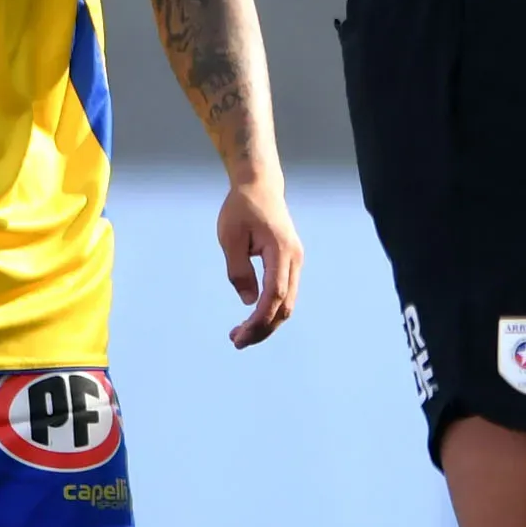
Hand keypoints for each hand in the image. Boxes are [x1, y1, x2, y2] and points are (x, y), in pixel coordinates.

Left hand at [219, 172, 303, 348]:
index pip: (274, 295)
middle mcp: (294, 259)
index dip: (259, 320)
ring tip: (241, 333)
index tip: (239, 336)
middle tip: (236, 341)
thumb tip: (247, 301)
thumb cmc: (242, 208)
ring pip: (287, 303)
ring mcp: (295, 260)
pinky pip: (285, 293)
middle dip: (263, 328)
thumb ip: (238, 270)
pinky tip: (252, 316)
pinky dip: (270, 310)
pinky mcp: (290, 261)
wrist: (260, 185)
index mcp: (281, 251)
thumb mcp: (230, 238)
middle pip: (285, 306)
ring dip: (267, 322)